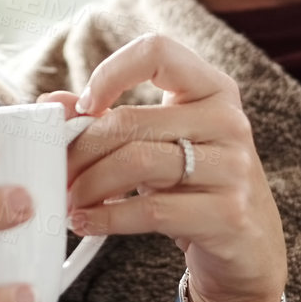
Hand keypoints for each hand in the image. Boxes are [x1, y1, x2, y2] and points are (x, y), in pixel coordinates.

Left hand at [38, 32, 284, 301]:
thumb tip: (52, 104)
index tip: (84, 107)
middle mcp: (228, 120)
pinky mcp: (228, 213)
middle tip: (58, 172)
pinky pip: (151, 210)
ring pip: (137, 163)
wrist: (248, 250)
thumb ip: (108, 119)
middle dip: (80, 150)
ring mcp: (233, 167)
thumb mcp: (159, 145)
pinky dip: (107, 218)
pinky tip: (86, 222)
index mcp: (213, 89)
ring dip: (89, 185)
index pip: (157, 51)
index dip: (111, 73)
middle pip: (131, 121)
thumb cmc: (196, 188)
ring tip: (70, 200)